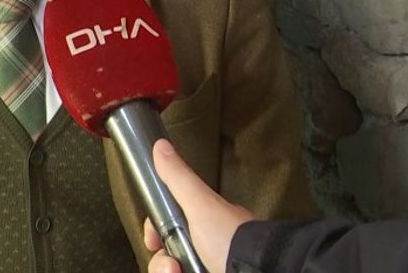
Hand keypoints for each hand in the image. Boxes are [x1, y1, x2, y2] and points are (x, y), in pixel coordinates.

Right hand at [144, 138, 252, 272]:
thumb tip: (161, 147)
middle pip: (170, 254)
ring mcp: (210, 264)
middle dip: (163, 261)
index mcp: (207, 223)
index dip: (156, 234)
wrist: (255, 270)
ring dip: (168, 271)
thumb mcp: (201, 205)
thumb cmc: (232, 239)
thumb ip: (180, 179)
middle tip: (172, 266)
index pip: (170, 226)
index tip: (152, 240)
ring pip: (176, 269)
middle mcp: (208, 247)